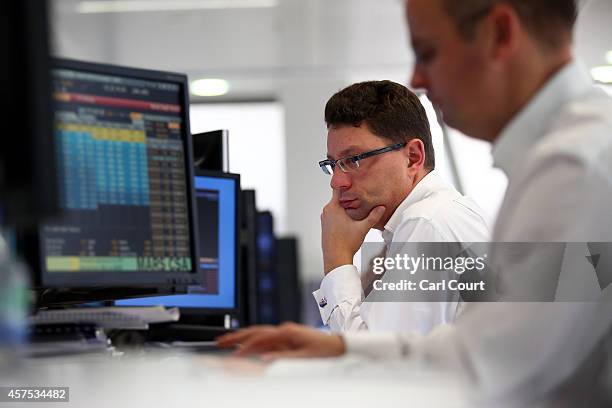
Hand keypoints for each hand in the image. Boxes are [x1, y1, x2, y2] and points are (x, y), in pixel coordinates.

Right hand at [216, 323, 345, 360]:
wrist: (339, 346)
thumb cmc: (325, 352)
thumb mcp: (305, 358)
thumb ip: (283, 359)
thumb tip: (263, 360)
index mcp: (287, 332)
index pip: (259, 338)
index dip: (244, 347)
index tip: (233, 355)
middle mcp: (283, 330)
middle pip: (254, 331)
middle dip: (236, 336)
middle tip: (220, 341)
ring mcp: (284, 333)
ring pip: (257, 333)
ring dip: (241, 337)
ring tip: (226, 342)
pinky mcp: (286, 338)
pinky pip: (264, 339)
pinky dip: (252, 342)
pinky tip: (244, 347)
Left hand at [321, 189, 385, 273]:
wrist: (335, 258)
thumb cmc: (345, 244)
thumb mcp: (362, 228)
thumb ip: (373, 216)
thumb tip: (381, 208)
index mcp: (333, 208)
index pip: (337, 189)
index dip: (344, 183)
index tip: (349, 179)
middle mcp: (326, 211)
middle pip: (337, 198)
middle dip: (348, 197)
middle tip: (358, 196)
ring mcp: (324, 219)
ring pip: (335, 207)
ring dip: (344, 207)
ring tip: (355, 209)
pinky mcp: (325, 225)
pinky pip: (332, 214)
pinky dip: (340, 214)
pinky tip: (348, 220)